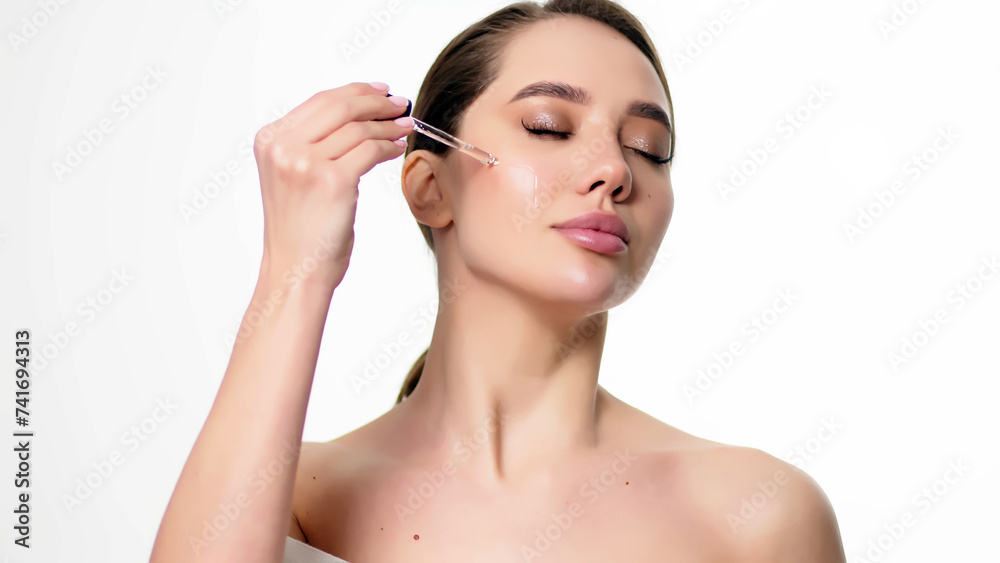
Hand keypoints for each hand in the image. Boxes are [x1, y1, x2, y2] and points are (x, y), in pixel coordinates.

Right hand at [252, 81, 411, 291]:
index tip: (379, 91)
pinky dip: (388, 146)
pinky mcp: (332, 180)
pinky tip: (397, 147)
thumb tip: (357, 114)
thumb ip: (311, 144)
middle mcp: (283, 146)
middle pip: (340, 107)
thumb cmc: (300, 230)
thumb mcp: (293, 176)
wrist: (296, 270)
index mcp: (270, 140)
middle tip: (400, 103)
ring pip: (358, 128)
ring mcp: (305, 162)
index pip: (320, 102)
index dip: (355, 91)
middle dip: (375, 101)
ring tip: (405, 125)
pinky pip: (370, 150)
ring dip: (387, 124)